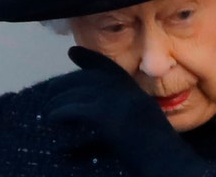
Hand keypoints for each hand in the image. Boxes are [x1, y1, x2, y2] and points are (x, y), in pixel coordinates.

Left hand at [44, 46, 213, 175]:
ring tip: (46, 112)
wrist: (168, 164)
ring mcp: (118, 104)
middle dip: (64, 83)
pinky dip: (61, 114)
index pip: (109, 68)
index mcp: (136, 94)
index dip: (90, 58)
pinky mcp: (107, 118)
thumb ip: (123, 116)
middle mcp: (127, 93)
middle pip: (87, 79)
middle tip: (47, 93)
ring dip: (58, 102)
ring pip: (78, 94)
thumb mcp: (143, 128)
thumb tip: (96, 115)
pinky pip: (75, 110)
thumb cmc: (158, 156)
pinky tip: (52, 120)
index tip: (73, 52)